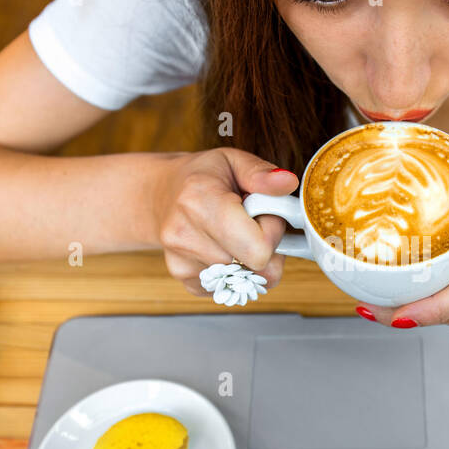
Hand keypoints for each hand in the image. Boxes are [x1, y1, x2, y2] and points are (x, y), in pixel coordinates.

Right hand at [152, 148, 299, 295]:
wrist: (161, 195)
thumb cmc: (202, 176)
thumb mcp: (233, 160)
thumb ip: (261, 173)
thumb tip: (287, 182)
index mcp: (200, 201)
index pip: (258, 249)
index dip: (273, 232)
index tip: (263, 213)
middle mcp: (185, 236)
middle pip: (256, 270)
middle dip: (264, 247)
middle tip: (251, 224)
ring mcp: (181, 263)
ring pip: (246, 281)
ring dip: (249, 259)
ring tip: (234, 233)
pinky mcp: (185, 280)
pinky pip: (232, 288)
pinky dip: (235, 271)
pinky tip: (223, 246)